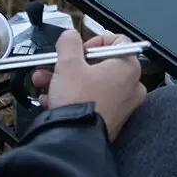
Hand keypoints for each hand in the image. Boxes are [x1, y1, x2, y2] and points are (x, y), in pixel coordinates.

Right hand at [31, 29, 145, 140]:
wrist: (74, 139)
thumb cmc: (78, 102)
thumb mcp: (68, 63)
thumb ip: (69, 42)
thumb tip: (70, 36)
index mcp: (128, 67)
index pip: (118, 41)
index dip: (94, 41)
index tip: (79, 49)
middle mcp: (131, 85)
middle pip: (101, 64)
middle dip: (72, 64)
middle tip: (55, 65)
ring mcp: (123, 104)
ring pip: (92, 83)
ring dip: (66, 80)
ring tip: (45, 82)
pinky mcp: (112, 118)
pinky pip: (92, 100)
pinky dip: (73, 97)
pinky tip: (51, 99)